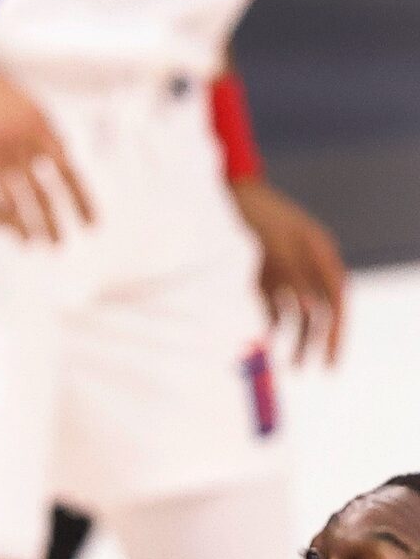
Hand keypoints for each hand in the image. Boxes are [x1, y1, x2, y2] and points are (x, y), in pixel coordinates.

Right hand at [0, 21, 94, 240]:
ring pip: (10, 200)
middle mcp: (16, 142)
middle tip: (58, 243)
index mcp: (38, 127)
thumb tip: (63, 160)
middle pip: (41, 192)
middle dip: (51, 222)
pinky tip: (1, 224)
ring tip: (30, 242)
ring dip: (22, 226)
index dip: (81, 200)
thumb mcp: (28, 106)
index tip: (90, 224)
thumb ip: (45, 134)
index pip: (67, 172)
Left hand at [233, 179, 346, 364]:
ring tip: (290, 365)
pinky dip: (272, 321)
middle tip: (317, 370)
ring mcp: (287, 267)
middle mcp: (308, 262)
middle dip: (319, 340)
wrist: (221, 188)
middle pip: (322, 308)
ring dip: (296, 337)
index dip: (336, 332)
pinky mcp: (265, 271)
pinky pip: (276, 303)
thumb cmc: (251, 210)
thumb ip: (292, 275)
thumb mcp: (272, 241)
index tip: (331, 359)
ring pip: (299, 310)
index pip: (337, 300)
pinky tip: (266, 340)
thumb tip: (311, 310)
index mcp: (319, 251)